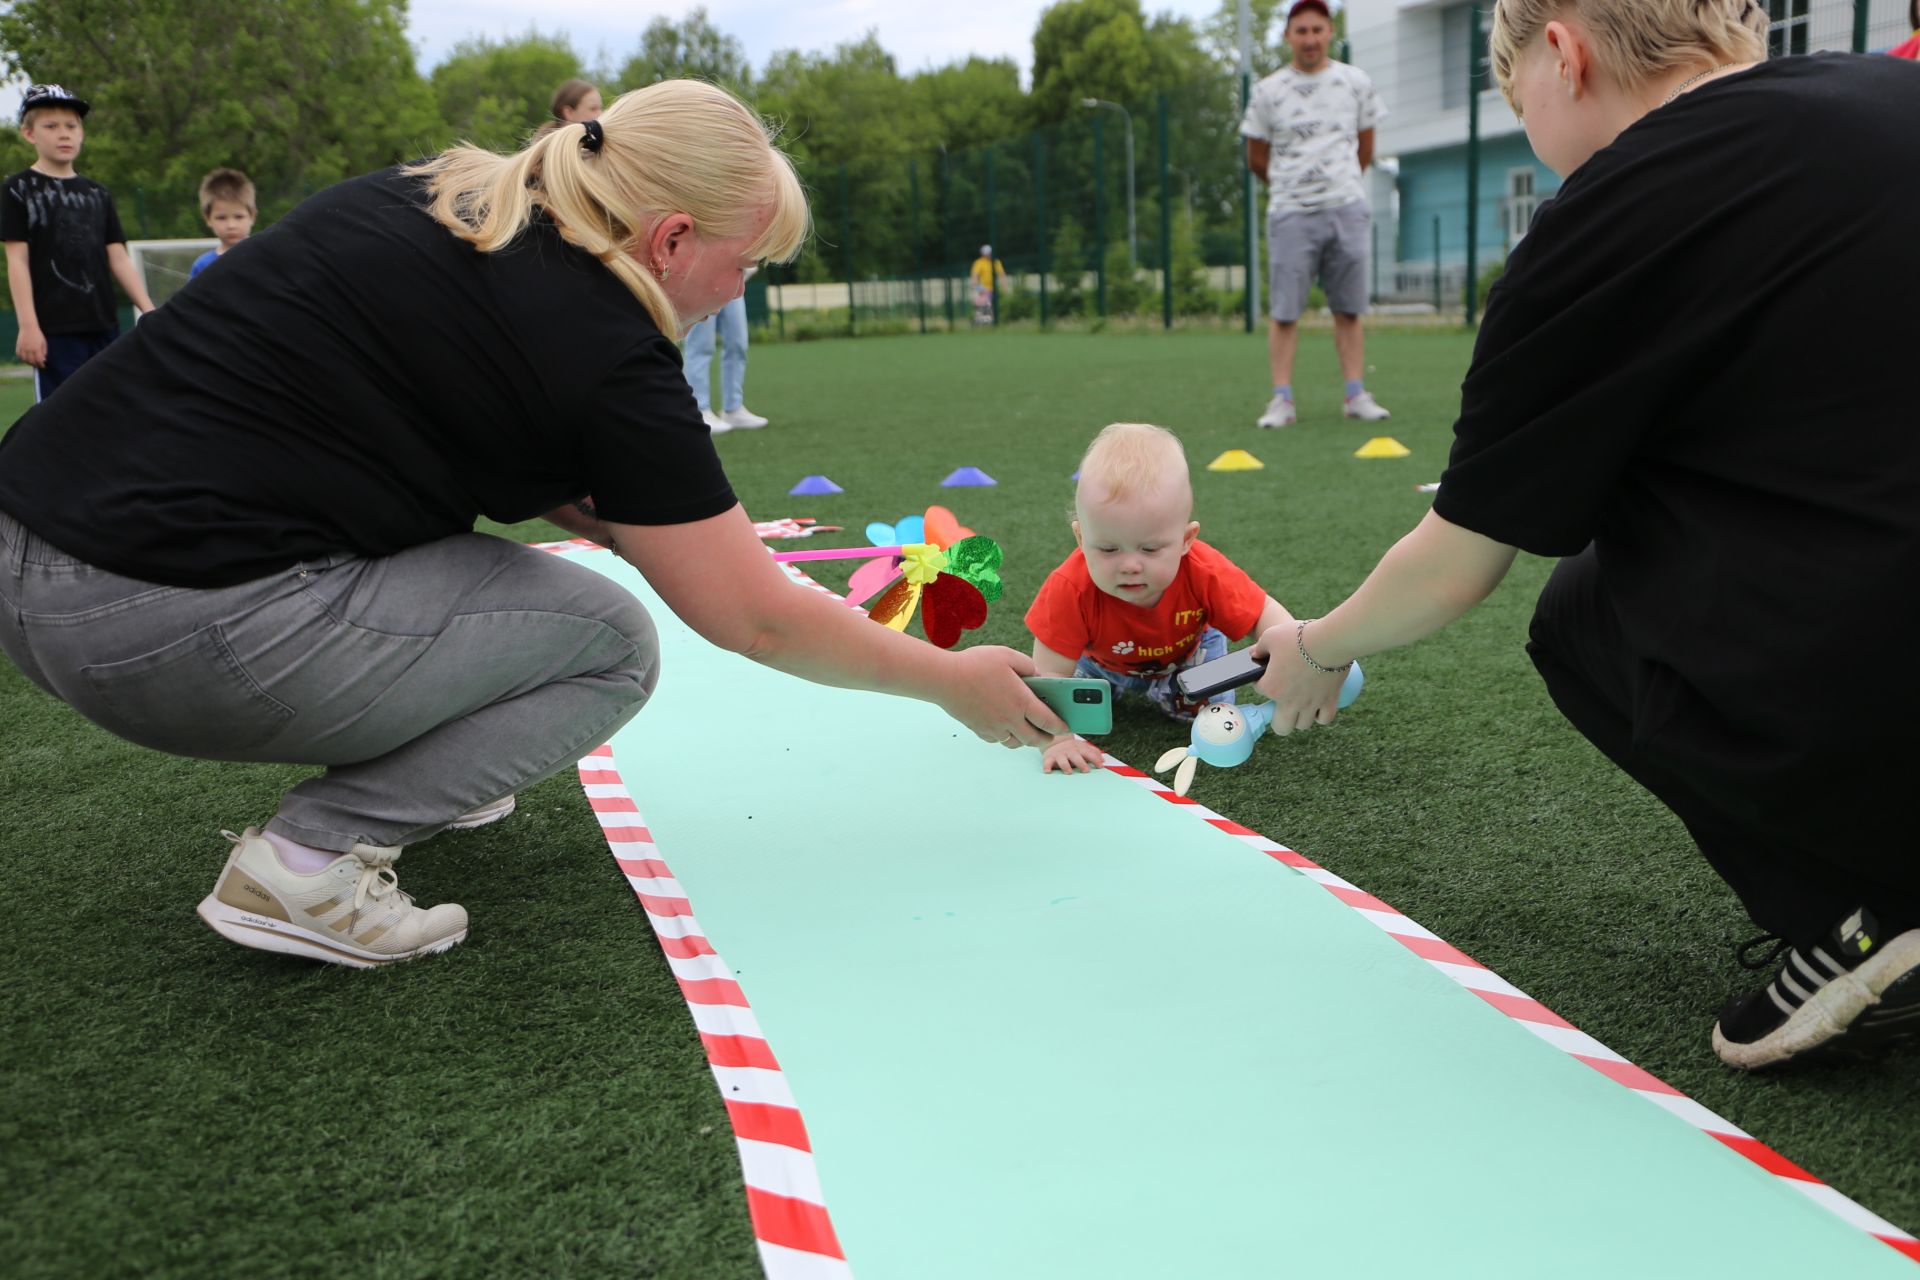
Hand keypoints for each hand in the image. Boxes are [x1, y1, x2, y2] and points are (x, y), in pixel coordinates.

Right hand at [16, 325, 44, 366]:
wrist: (28, 327)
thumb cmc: (38, 335)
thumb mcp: (44, 343)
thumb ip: (44, 352)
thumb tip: (43, 359)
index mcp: (36, 348)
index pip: (39, 360)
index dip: (41, 365)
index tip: (43, 366)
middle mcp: (29, 349)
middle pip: (31, 361)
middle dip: (35, 365)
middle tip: (37, 365)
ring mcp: (23, 347)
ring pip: (24, 359)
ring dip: (28, 363)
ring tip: (31, 363)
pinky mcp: (18, 346)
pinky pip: (18, 355)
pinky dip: (21, 358)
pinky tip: (25, 359)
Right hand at [936, 645, 1067, 747]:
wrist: (943, 678)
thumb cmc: (976, 663)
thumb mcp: (1007, 655)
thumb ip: (1028, 666)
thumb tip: (1039, 677)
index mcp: (1021, 701)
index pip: (1048, 721)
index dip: (1061, 727)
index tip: (1067, 728)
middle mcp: (1010, 719)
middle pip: (1034, 739)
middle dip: (1045, 738)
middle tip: (1050, 734)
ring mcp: (993, 727)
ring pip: (1015, 743)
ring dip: (1024, 740)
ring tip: (1027, 732)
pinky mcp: (979, 730)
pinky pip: (996, 740)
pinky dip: (1003, 737)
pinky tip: (1003, 727)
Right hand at [1041, 734, 1105, 773]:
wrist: (1055, 742)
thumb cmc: (1072, 749)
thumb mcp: (1083, 749)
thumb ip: (1093, 754)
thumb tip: (1103, 761)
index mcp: (1079, 749)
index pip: (1088, 753)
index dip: (1095, 759)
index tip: (1100, 766)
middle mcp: (1070, 751)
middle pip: (1076, 756)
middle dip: (1081, 763)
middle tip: (1086, 770)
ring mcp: (1060, 754)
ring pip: (1062, 759)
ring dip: (1065, 766)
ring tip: (1069, 772)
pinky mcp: (1049, 758)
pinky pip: (1047, 762)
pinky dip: (1047, 766)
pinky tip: (1048, 771)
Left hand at [1249, 622, 1346, 734]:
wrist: (1330, 640)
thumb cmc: (1298, 638)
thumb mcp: (1271, 636)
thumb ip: (1260, 648)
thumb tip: (1253, 654)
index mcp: (1272, 687)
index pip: (1259, 690)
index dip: (1261, 680)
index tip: (1268, 672)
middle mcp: (1290, 702)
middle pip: (1281, 727)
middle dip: (1278, 718)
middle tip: (1282, 703)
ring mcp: (1311, 704)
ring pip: (1302, 725)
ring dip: (1299, 716)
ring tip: (1301, 703)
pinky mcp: (1330, 700)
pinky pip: (1325, 718)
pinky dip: (1321, 715)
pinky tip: (1318, 705)